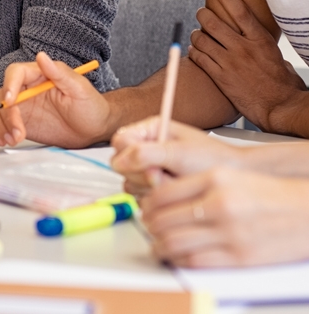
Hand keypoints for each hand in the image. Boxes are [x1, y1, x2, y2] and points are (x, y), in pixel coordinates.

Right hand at [0, 52, 111, 147]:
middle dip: (5, 115)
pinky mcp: (20, 123)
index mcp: (39, 75)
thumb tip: (41, 57)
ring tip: (14, 139)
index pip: (15, 73)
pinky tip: (7, 141)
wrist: (94, 130)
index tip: (11, 102)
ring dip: (0, 125)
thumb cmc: (91, 106)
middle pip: (1, 94)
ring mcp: (21, 107)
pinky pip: (0, 124)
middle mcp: (26, 89)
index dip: (9, 85)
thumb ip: (60, 73)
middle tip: (18, 131)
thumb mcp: (79, 89)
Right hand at [111, 117, 241, 195]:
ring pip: (131, 183)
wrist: (237, 179)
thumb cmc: (214, 160)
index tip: (150, 164)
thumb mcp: (179, 153)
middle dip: (144, 174)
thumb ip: (146, 154)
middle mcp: (147, 148)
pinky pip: (142, 197)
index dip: (129, 155)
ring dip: (151, 188)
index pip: (120, 142)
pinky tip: (176, 192)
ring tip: (175, 183)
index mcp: (150, 131)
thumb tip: (119, 160)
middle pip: (122, 165)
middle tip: (164, 176)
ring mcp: (150, 169)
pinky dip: (158, 198)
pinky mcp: (155, 188)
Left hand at [140, 166, 308, 266]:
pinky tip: (177, 256)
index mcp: (213, 179)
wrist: (304, 212)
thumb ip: (194, 184)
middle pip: (164, 219)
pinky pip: (195, 261)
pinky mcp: (239, 257)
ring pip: (174, 242)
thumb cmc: (266, 194)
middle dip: (149, 226)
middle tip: (148, 227)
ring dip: (159, 246)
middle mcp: (219, 204)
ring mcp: (229, 232)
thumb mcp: (227, 177)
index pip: (162, 193)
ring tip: (158, 244)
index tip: (145, 208)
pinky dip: (178, 260)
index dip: (147, 204)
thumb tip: (160, 196)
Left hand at [189, 0, 305, 131]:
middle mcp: (243, 48)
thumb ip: (263, 47)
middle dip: (203, 15)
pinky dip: (193, 52)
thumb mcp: (278, 59)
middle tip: (201, 13)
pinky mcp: (220, 76)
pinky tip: (194, 51)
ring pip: (201, 39)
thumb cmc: (283, 85)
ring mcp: (230, 62)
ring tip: (196, 35)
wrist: (279, 107)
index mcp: (260, 41)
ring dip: (195, 35)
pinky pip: (199, 58)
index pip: (240, 12)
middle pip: (213, 23)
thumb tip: (259, 44)